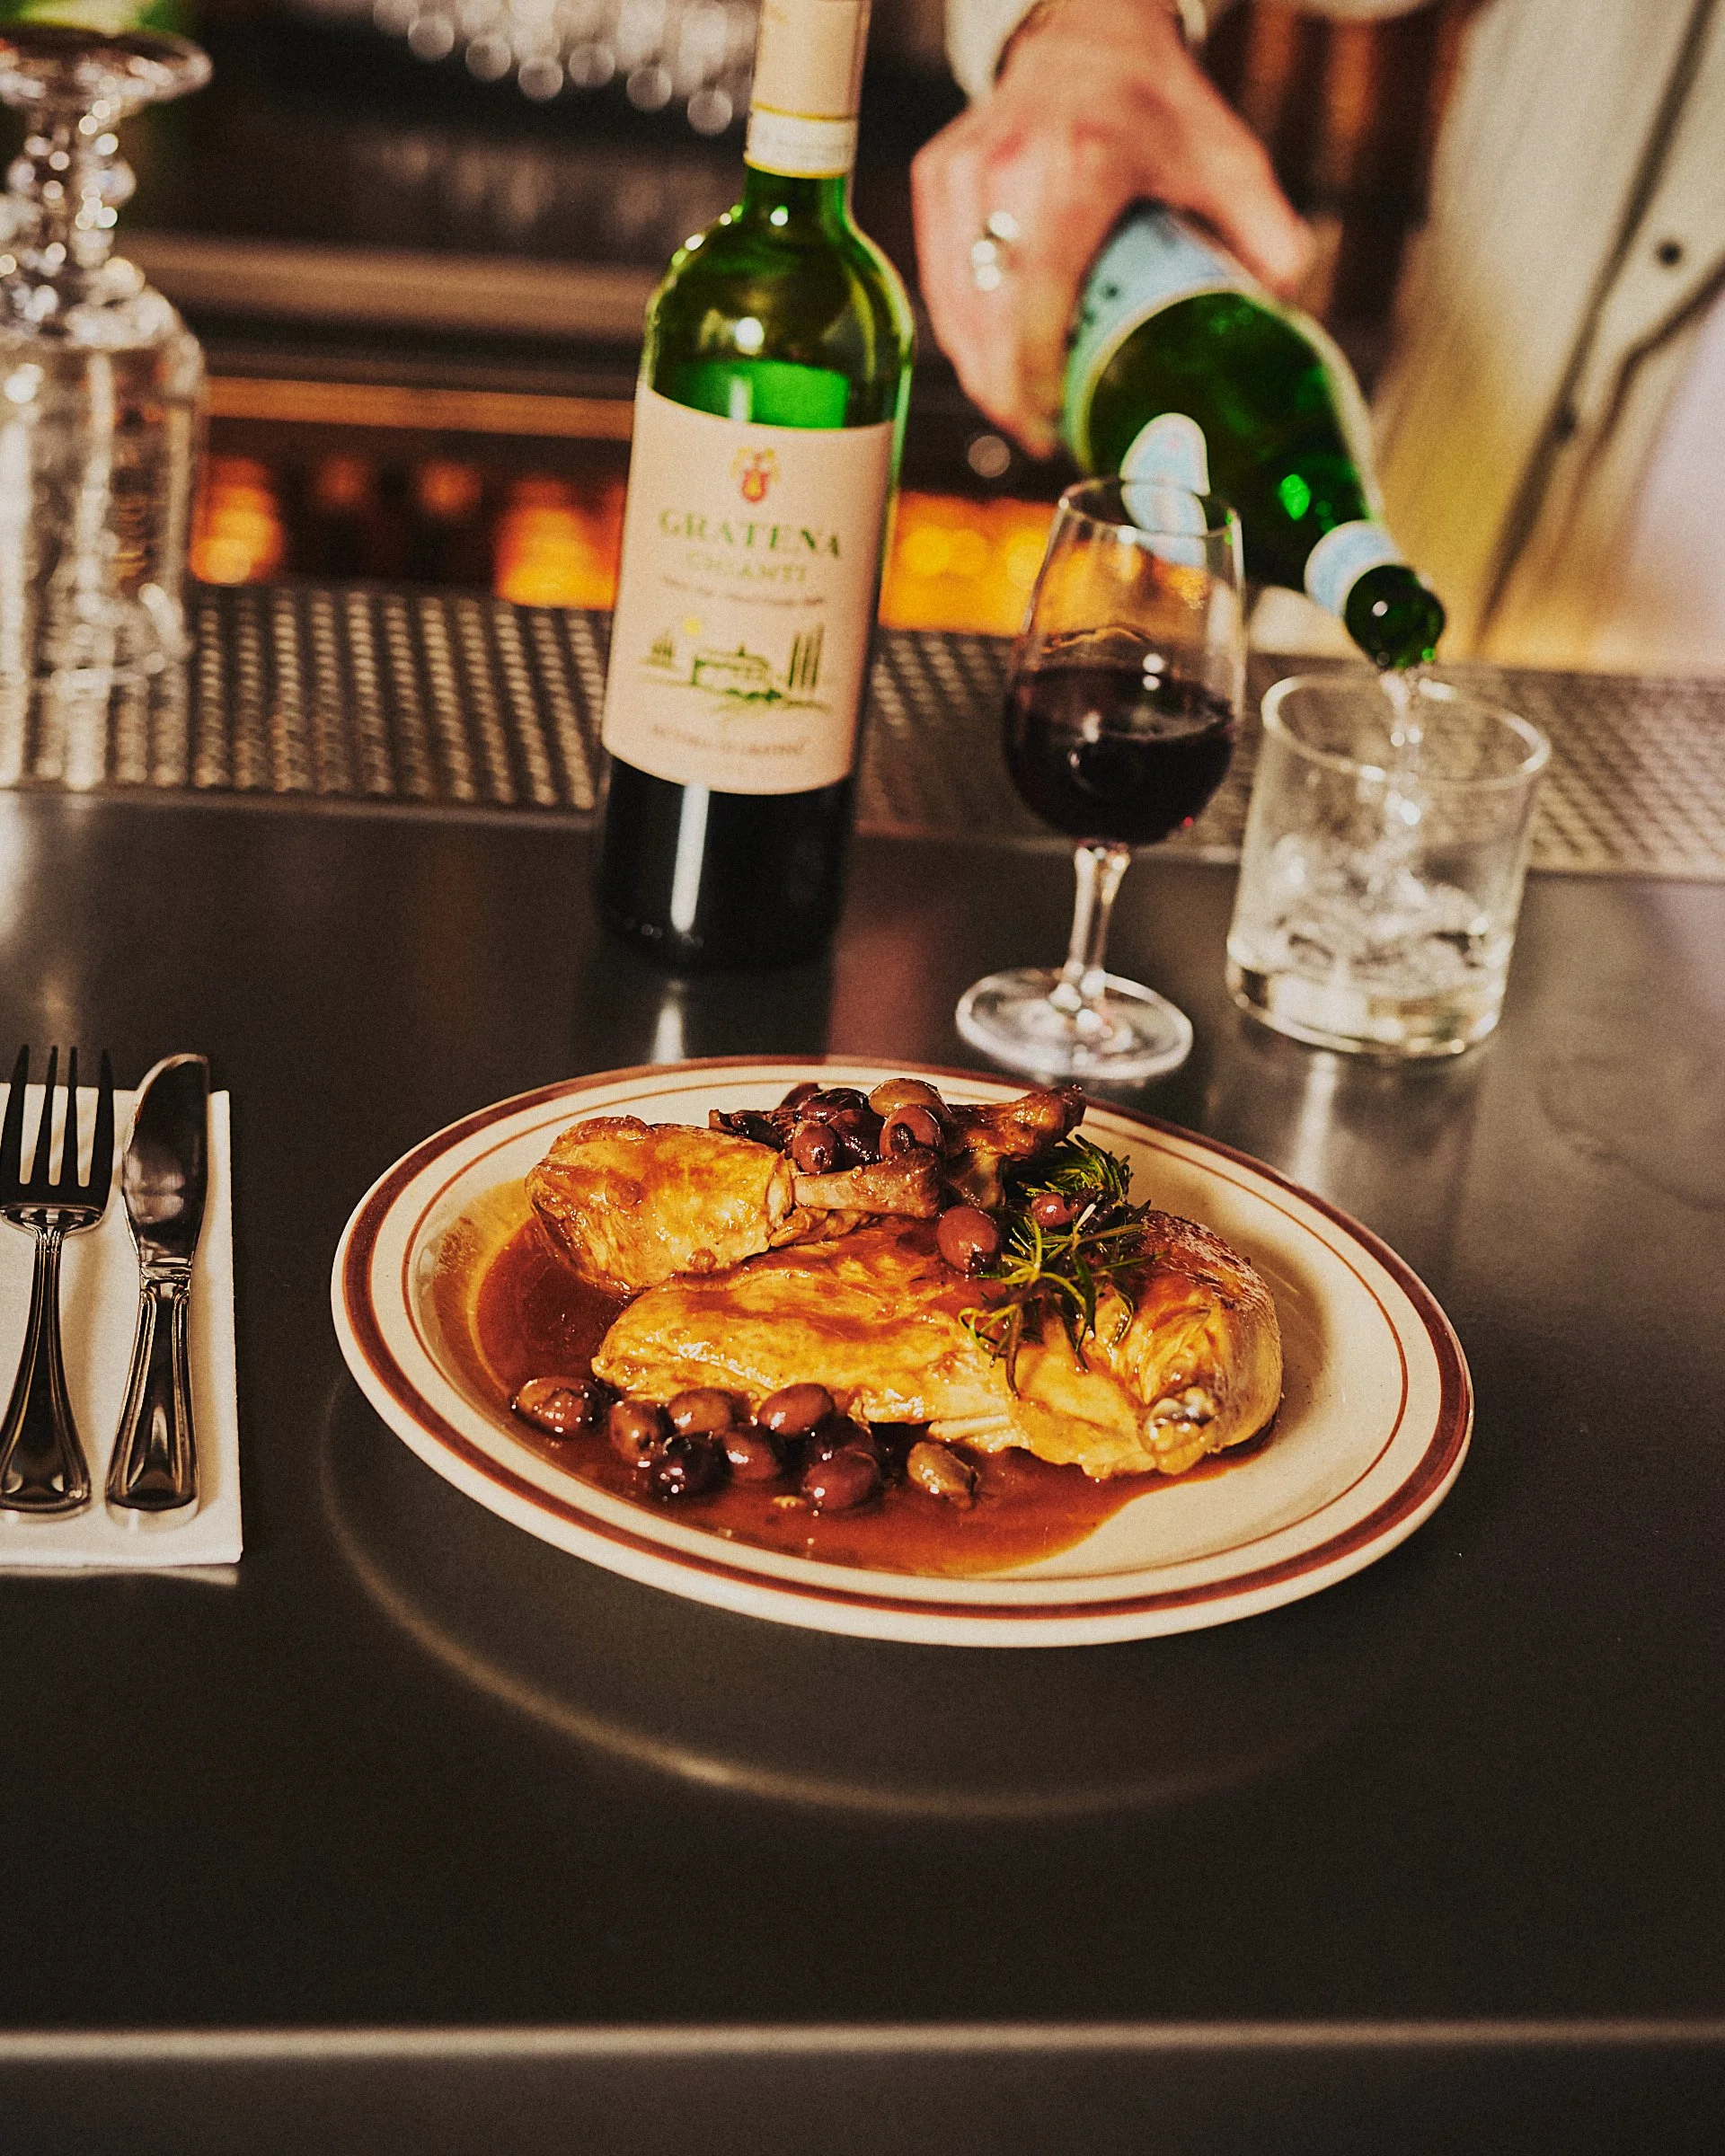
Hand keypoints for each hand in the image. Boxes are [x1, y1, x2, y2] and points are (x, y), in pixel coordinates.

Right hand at [911, 0, 1312, 454]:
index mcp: (1076, 170)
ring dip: (981, 373)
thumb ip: (1268, 230)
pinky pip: (939, 282)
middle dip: (1005, 398)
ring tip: (1020, 408)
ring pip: (954, 311)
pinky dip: (962, 332)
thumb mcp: (1225, 157)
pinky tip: (991, 362)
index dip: (1033, 386)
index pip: (1033, 308)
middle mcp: (1005, 171)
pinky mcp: (936, 179)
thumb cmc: (1153, 100)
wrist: (1087, 31)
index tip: (1052, 431)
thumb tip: (1284, 307)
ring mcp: (960, 174)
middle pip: (985, 326)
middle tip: (1039, 434)